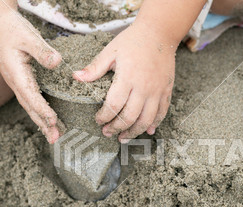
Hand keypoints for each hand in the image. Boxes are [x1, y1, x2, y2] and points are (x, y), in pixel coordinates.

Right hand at [0, 10, 62, 142]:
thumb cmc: (12, 29)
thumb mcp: (28, 36)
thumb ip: (42, 50)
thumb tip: (56, 62)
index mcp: (16, 73)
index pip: (31, 95)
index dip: (42, 109)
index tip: (54, 120)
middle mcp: (15, 82)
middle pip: (30, 107)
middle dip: (43, 124)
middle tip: (56, 138)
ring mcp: (17, 83)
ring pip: (30, 107)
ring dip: (42, 122)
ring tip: (54, 136)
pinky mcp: (22, 81)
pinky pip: (31, 100)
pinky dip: (40, 112)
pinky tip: (48, 121)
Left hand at [74, 23, 174, 142]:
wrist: (160, 32)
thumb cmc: (133, 41)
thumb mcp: (111, 51)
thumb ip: (95, 68)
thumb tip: (75, 77)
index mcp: (128, 78)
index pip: (114, 105)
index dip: (104, 116)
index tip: (98, 120)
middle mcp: (144, 87)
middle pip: (130, 116)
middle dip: (116, 128)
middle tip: (107, 133)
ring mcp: (157, 91)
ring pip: (147, 119)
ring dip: (134, 132)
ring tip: (123, 137)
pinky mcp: (166, 91)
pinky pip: (162, 112)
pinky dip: (154, 124)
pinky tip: (147, 131)